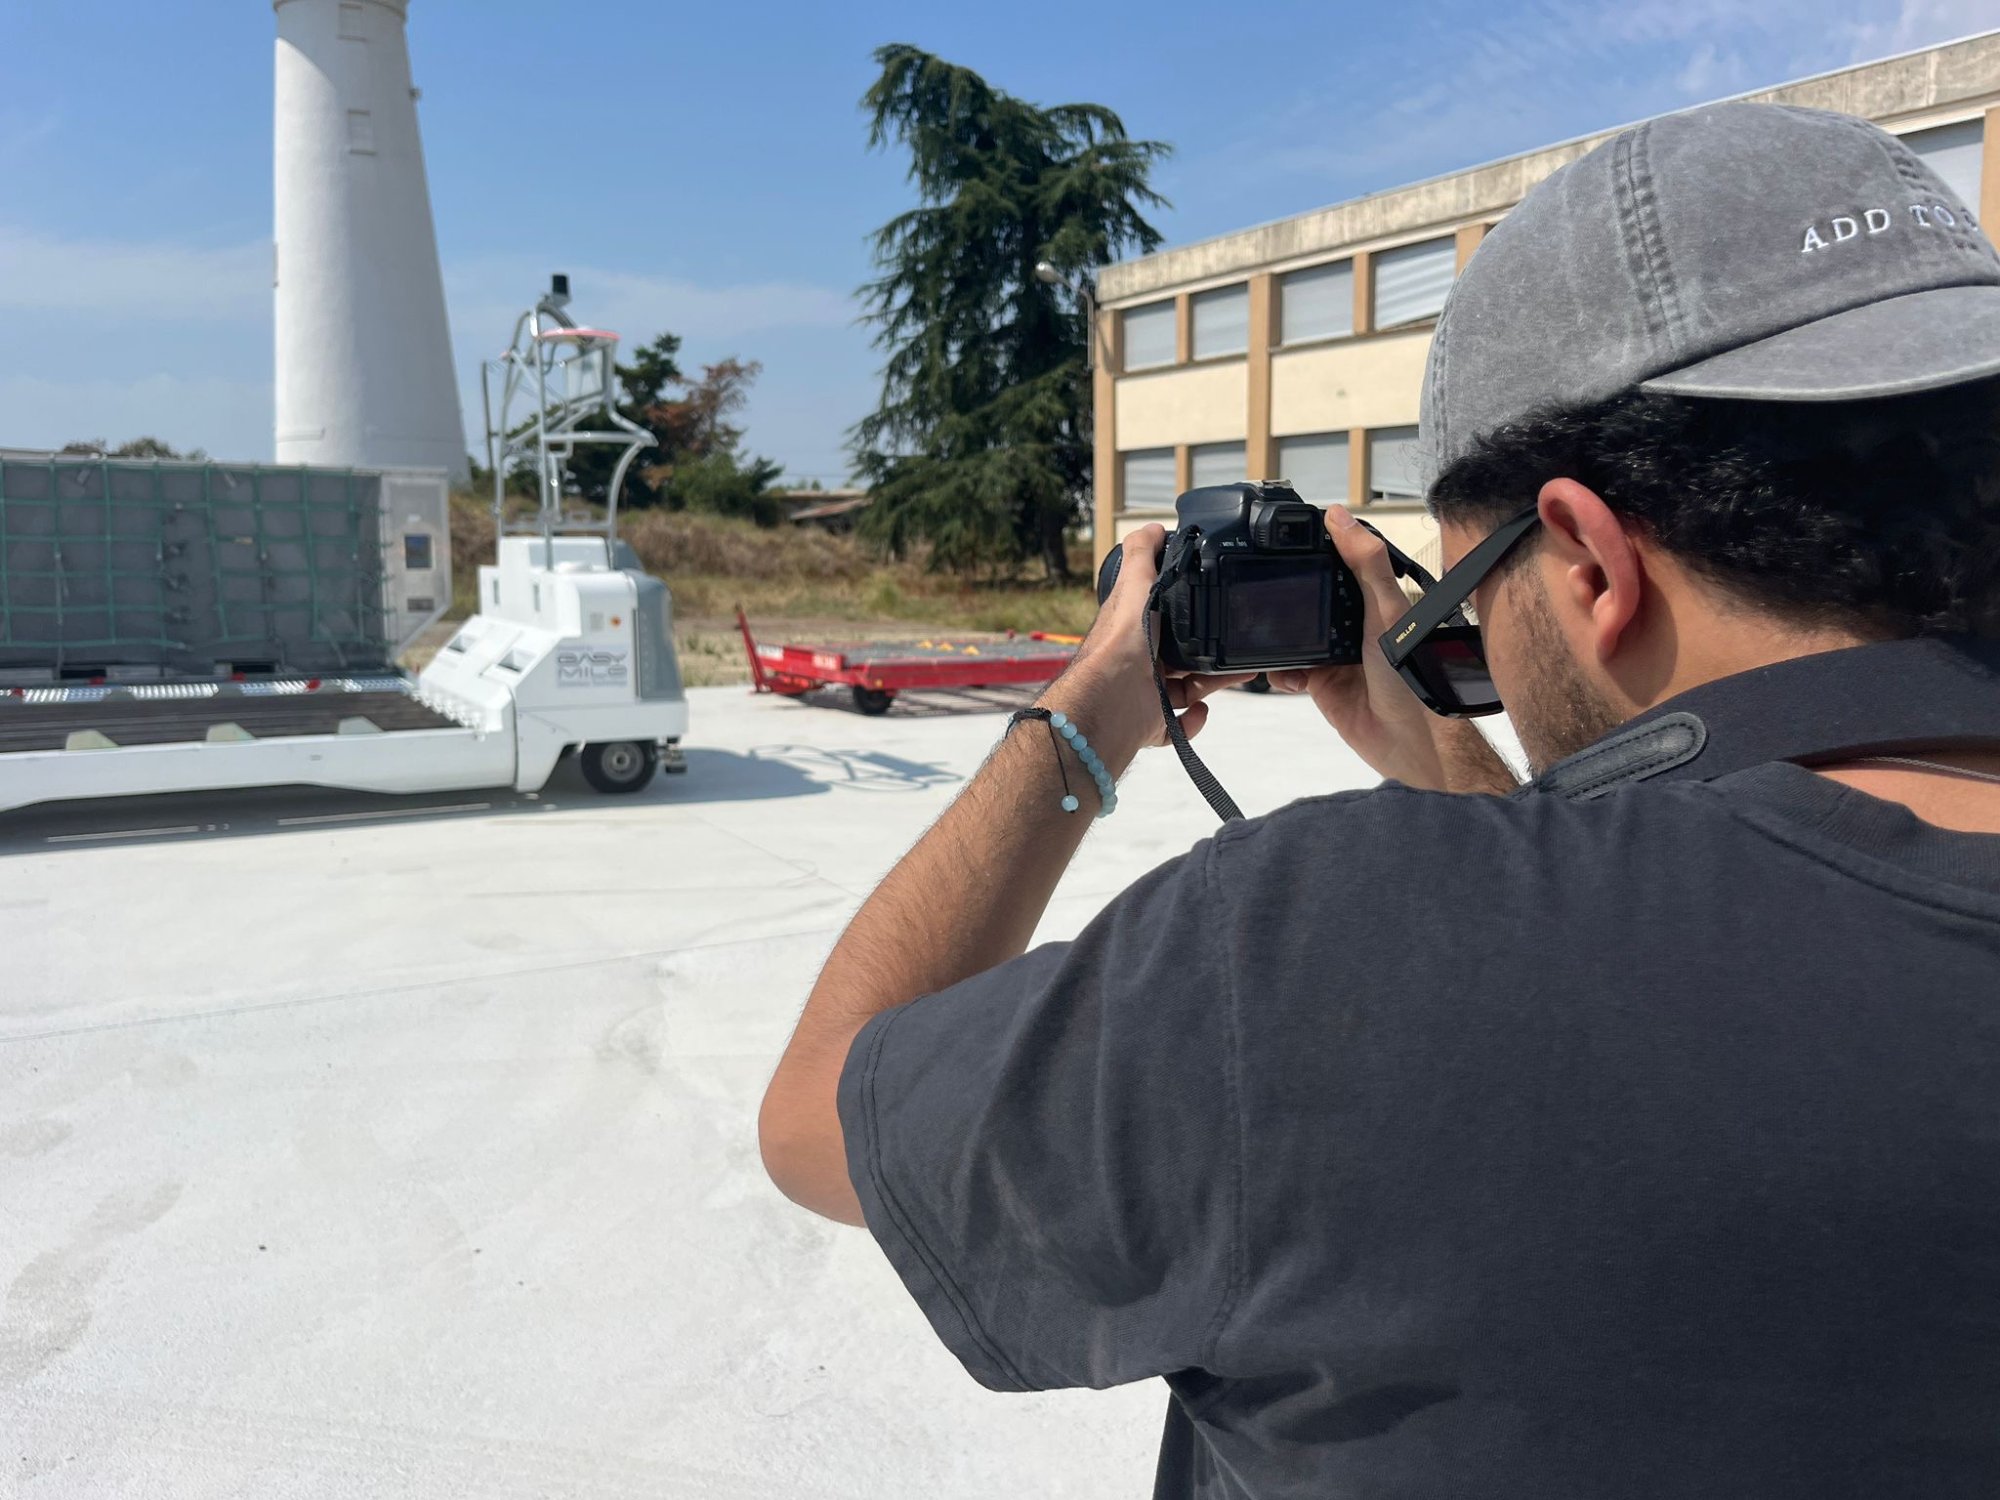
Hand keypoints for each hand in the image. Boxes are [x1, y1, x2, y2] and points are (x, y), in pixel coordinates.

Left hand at [1040, 524, 1253, 778]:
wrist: (1113, 699)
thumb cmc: (1125, 639)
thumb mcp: (1134, 583)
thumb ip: (1143, 554)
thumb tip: (1152, 528)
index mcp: (1135, 629)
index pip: (1164, 619)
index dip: (1190, 613)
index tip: (1218, 607)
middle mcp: (1139, 661)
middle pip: (1183, 656)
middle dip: (1212, 653)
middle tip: (1241, 646)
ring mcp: (1145, 695)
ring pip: (1188, 688)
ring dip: (1214, 682)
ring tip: (1242, 673)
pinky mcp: (1152, 723)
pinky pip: (1180, 724)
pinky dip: (1194, 720)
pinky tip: (1202, 709)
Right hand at [1268, 506, 1514, 793]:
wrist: (1407, 740)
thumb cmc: (1410, 676)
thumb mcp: (1386, 610)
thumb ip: (1365, 563)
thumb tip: (1339, 516)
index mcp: (1372, 598)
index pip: (1337, 564)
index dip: (1312, 551)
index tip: (1284, 541)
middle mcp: (1352, 623)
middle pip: (1308, 598)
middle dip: (1285, 597)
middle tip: (1261, 590)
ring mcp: (1334, 653)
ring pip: (1292, 634)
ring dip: (1278, 636)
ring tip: (1266, 634)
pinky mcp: (1319, 682)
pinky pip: (1287, 668)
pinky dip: (1279, 670)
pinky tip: (1287, 674)